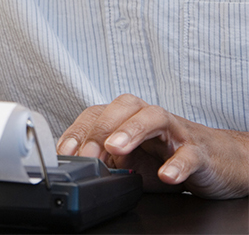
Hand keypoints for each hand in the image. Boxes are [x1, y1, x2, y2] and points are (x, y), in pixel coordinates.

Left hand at [57, 94, 248, 198]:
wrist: (217, 162)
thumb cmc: (168, 156)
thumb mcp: (132, 161)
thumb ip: (110, 160)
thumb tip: (84, 164)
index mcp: (128, 117)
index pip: (98, 113)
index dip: (78, 131)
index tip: (65, 152)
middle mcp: (150, 117)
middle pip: (123, 107)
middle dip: (100, 130)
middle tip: (88, 154)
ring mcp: (176, 131)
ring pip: (154, 117)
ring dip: (131, 130)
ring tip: (115, 148)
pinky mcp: (200, 151)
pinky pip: (189, 153)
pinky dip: (177, 163)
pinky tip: (166, 175)